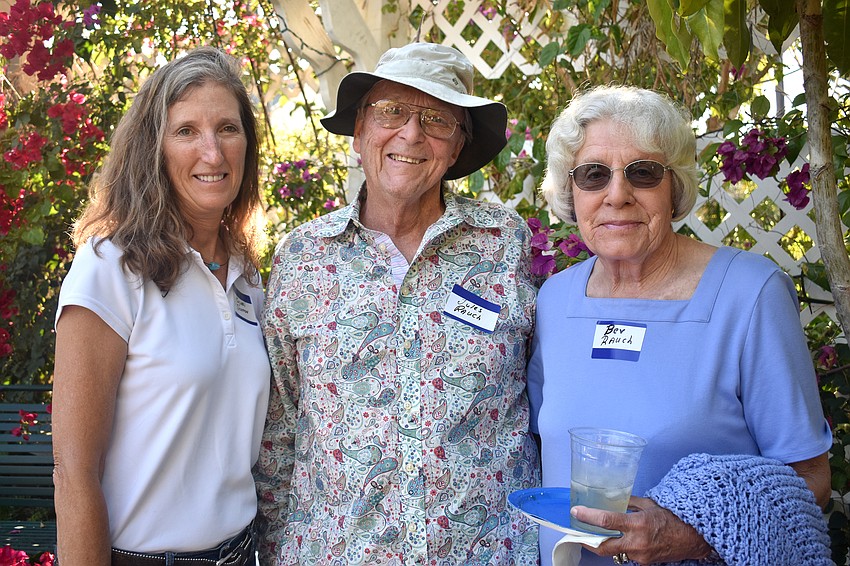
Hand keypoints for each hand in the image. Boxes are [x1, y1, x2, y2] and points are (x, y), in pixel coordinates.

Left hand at [571, 496, 715, 564]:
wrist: (694, 538)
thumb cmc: (673, 518)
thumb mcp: (649, 505)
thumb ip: (629, 503)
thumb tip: (613, 499)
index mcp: (637, 524)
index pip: (606, 521)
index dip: (588, 517)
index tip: (576, 512)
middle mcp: (637, 542)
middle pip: (603, 547)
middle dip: (588, 541)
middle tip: (578, 533)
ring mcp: (640, 556)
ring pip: (615, 551)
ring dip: (607, 543)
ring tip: (602, 533)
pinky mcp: (644, 563)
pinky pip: (627, 555)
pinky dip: (623, 546)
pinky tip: (626, 539)